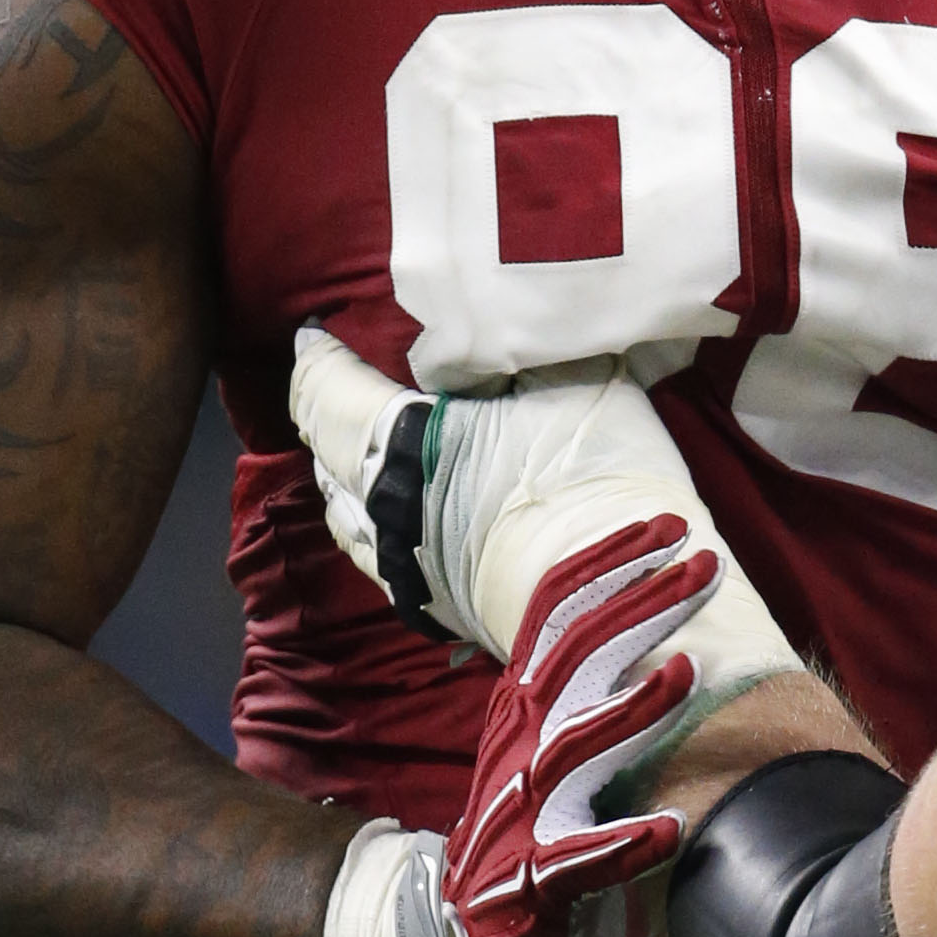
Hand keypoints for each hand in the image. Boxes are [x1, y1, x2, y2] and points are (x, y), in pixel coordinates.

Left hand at [291, 325, 699, 657]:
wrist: (622, 602)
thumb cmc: (593, 477)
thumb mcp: (577, 379)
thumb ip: (528, 351)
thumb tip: (511, 325)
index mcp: (402, 439)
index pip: (329, 392)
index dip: (317, 359)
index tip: (314, 334)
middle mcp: (385, 506)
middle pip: (328, 455)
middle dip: (325, 417)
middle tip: (333, 387)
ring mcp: (404, 568)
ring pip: (347, 518)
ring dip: (343, 481)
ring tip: (352, 456)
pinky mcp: (437, 611)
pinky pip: (381, 564)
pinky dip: (374, 530)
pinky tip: (392, 527)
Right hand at [325, 518, 717, 936]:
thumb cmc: (534, 842)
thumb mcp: (558, 758)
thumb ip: (594, 701)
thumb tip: (660, 634)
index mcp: (522, 713)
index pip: (556, 615)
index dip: (608, 563)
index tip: (670, 526)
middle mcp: (516, 750)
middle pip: (571, 659)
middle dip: (638, 606)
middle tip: (702, 565)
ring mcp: (519, 815)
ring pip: (571, 750)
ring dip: (630, 710)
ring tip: (687, 674)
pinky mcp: (530, 884)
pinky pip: (576, 863)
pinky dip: (621, 847)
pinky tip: (668, 832)